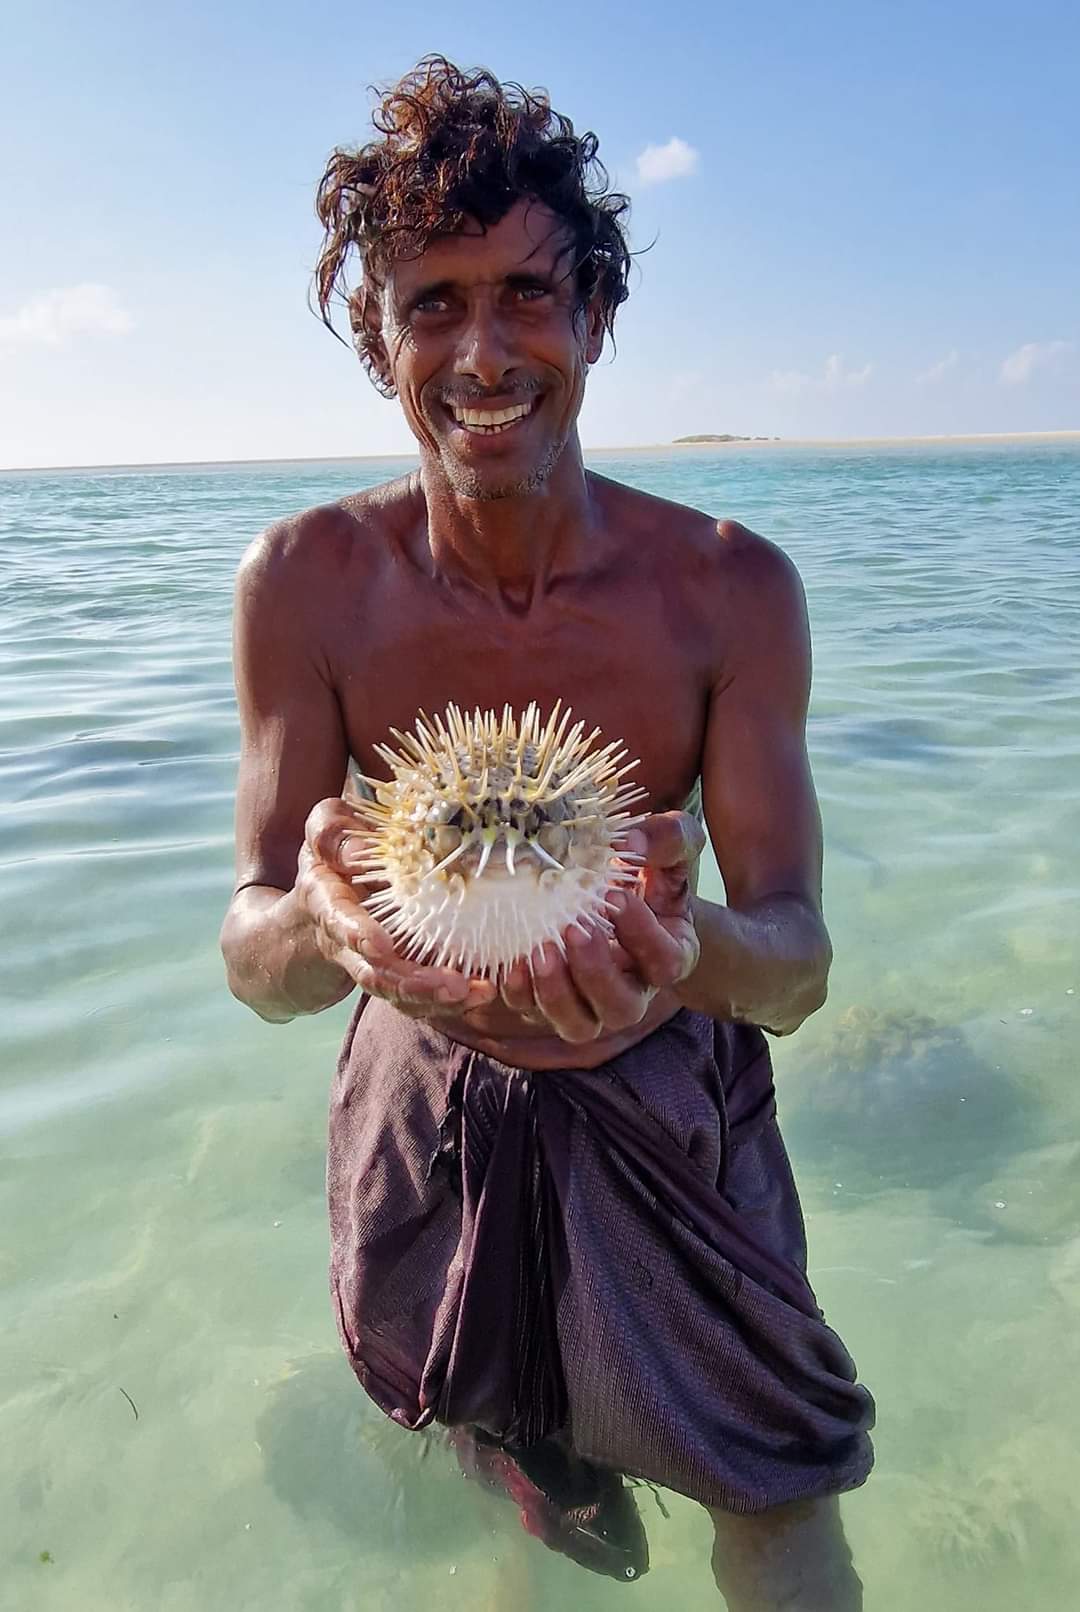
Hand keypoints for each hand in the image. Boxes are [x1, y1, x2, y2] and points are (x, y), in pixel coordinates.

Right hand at [296, 798, 496, 1018]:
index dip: (359, 936)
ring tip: (479, 993)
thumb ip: (332, 835)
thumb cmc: (335, 850)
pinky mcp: (401, 972)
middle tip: (453, 985)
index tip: (382, 946)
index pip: (339, 922)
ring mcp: (374, 962)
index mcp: (328, 901)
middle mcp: (347, 941)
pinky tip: (486, 991)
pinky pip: (421, 995)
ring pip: (400, 993)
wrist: (324, 893)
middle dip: (411, 984)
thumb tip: (357, 854)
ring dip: (437, 999)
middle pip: (374, 974)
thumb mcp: (326, 829)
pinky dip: (452, 998)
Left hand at [499, 810, 704, 1043]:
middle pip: (621, 1008)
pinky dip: (520, 993)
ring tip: (541, 950)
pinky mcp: (547, 999)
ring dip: (557, 993)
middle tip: (574, 930)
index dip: (643, 935)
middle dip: (596, 974)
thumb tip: (628, 841)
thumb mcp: (668, 849)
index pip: (665, 962)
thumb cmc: (648, 870)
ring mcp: (588, 1001)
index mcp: (668, 956)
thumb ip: (667, 839)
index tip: (617, 895)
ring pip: (578, 1024)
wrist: (616, 890)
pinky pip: (532, 1011)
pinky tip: (513, 963)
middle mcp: (631, 990)